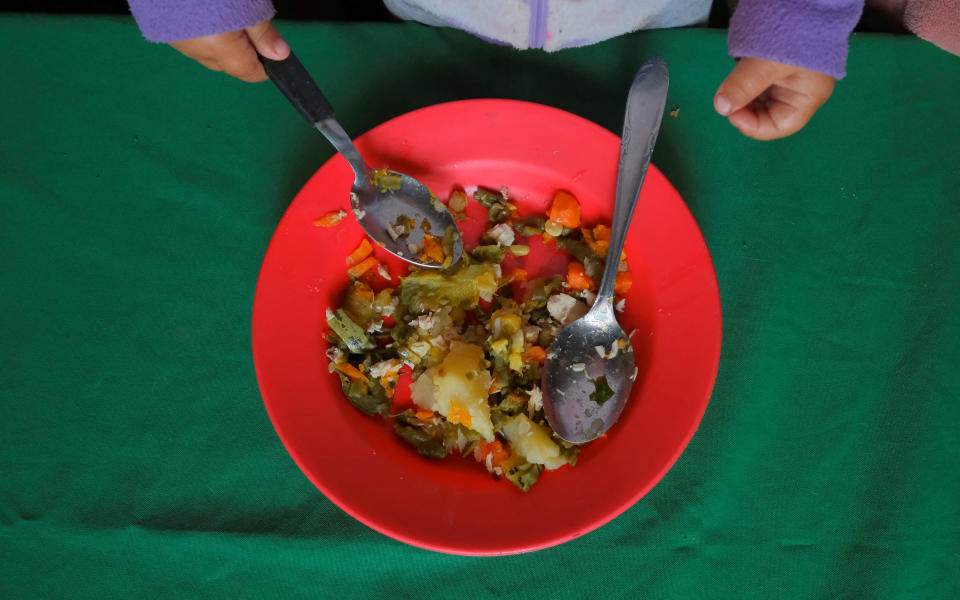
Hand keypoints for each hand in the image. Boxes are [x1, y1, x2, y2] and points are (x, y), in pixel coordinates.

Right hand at [170, 20, 289, 82]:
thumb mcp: (248, 4)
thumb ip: (263, 33)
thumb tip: (279, 55)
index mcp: (219, 47)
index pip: (249, 73)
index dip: (264, 64)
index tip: (270, 49)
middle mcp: (196, 49)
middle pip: (228, 64)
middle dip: (242, 50)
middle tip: (246, 19)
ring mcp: (178, 41)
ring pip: (208, 52)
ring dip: (220, 40)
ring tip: (223, 10)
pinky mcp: (166, 29)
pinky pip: (190, 39)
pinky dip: (201, 30)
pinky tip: (204, 10)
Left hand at [714, 57, 834, 139]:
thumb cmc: (795, 33)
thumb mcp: (767, 61)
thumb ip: (744, 85)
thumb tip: (721, 107)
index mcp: (808, 96)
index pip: (779, 126)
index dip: (752, 126)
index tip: (730, 112)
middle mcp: (800, 92)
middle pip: (769, 115)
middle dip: (746, 111)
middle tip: (727, 100)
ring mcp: (790, 80)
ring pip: (761, 101)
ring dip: (743, 99)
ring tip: (731, 87)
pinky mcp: (779, 68)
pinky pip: (759, 85)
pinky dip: (745, 86)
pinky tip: (737, 79)